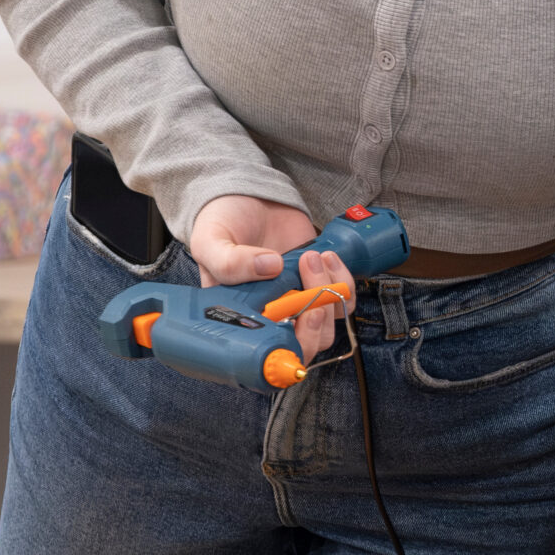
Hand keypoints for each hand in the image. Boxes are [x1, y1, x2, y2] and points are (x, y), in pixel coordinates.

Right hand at [190, 195, 341, 360]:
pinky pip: (343, 297)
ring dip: (330, 294)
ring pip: (329, 323)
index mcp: (238, 321)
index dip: (287, 352)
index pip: (265, 358)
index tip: (296, 323)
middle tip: (310, 291)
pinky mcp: (318, 283)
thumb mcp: (210, 241)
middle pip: (305, 348)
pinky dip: (342, 280)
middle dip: (316, 323)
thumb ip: (229, 260)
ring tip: (313, 259)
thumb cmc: (221, 223)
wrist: (248, 196)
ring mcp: (296, 302)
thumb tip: (268, 267)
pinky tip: (327, 257)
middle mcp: (269, 318)